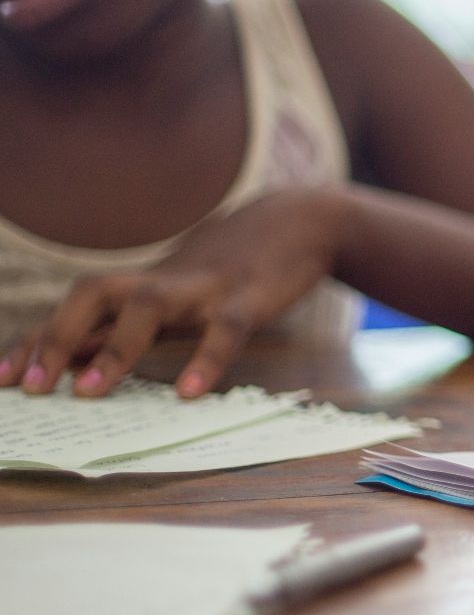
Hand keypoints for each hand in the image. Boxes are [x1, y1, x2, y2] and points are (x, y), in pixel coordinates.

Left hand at [0, 187, 348, 397]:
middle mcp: (165, 281)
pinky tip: (189, 393)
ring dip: (114, 348)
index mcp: (145, 284)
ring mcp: (207, 287)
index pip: (75, 310)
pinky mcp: (252, 297)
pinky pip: (227, 329)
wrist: (303, 220)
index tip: (2, 379)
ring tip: (89, 392)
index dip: (36, 341)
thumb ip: (130, 323)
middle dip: (57, 337)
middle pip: (94, 294)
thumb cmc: (234, 265)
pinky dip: (206, 358)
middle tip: (31, 388)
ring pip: (150, 306)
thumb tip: (71, 362)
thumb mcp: (177, 291)